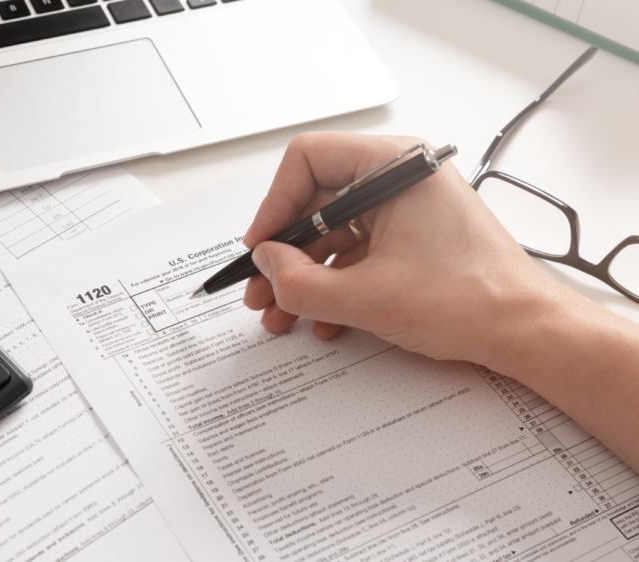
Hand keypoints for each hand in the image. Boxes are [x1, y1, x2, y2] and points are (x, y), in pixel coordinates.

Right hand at [242, 132, 567, 370]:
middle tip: (262, 289)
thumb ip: (301, 283)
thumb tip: (266, 266)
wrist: (526, 332)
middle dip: (285, 253)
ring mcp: (405, 209)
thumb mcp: (367, 297)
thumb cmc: (473, 300)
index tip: (262, 246)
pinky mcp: (411, 238)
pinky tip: (322, 319)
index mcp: (394, 168)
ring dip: (304, 276)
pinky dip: (334, 284)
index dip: (275, 205)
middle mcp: (399, 179)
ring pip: (332, 233)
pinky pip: (356, 252)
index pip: (307, 160)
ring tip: (283, 313)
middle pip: (316, 202)